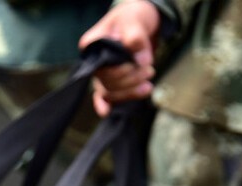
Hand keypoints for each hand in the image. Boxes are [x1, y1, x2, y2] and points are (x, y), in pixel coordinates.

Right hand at [78, 1, 161, 115]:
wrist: (140, 21)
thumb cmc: (133, 16)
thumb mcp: (134, 20)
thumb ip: (136, 38)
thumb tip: (141, 61)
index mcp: (92, 45)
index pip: (102, 66)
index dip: (120, 70)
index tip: (137, 63)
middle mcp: (94, 61)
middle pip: (106, 81)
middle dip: (130, 79)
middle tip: (149, 70)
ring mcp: (102, 72)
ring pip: (109, 91)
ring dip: (129, 92)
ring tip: (147, 84)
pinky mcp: (111, 80)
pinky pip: (104, 96)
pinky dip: (105, 105)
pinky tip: (107, 112)